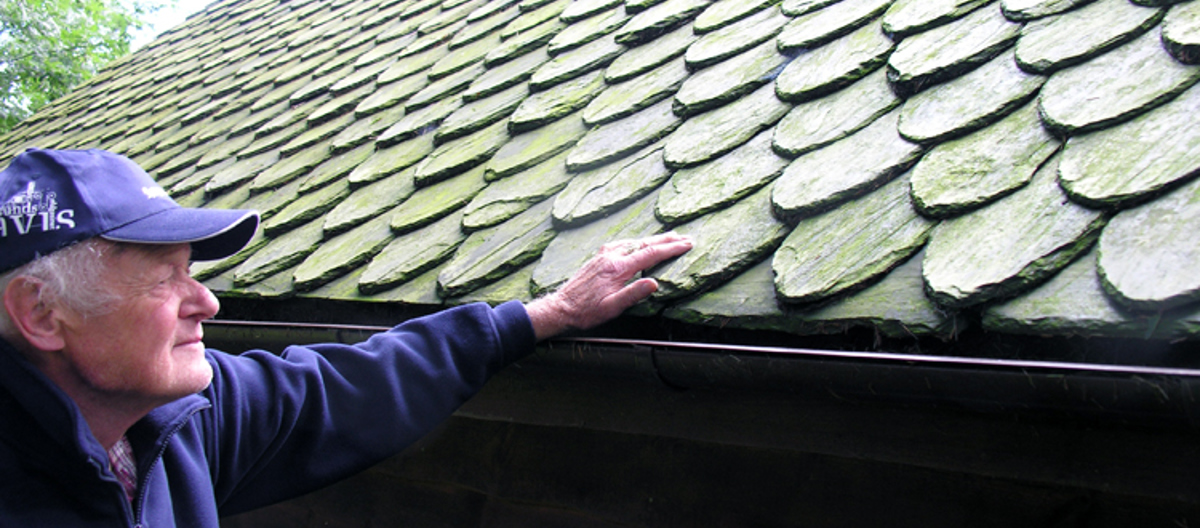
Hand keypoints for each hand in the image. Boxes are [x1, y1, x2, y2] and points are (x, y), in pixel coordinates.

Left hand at [526, 232, 692, 340]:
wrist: (561, 307)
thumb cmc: (586, 311)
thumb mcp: (612, 308)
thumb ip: (633, 294)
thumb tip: (654, 283)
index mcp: (617, 267)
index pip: (650, 254)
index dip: (671, 249)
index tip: (686, 244)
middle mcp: (611, 256)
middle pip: (644, 244)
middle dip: (666, 240)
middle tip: (684, 237)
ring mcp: (603, 255)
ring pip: (633, 242)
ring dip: (652, 240)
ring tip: (668, 238)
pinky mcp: (598, 258)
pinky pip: (622, 245)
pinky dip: (636, 243)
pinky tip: (638, 244)